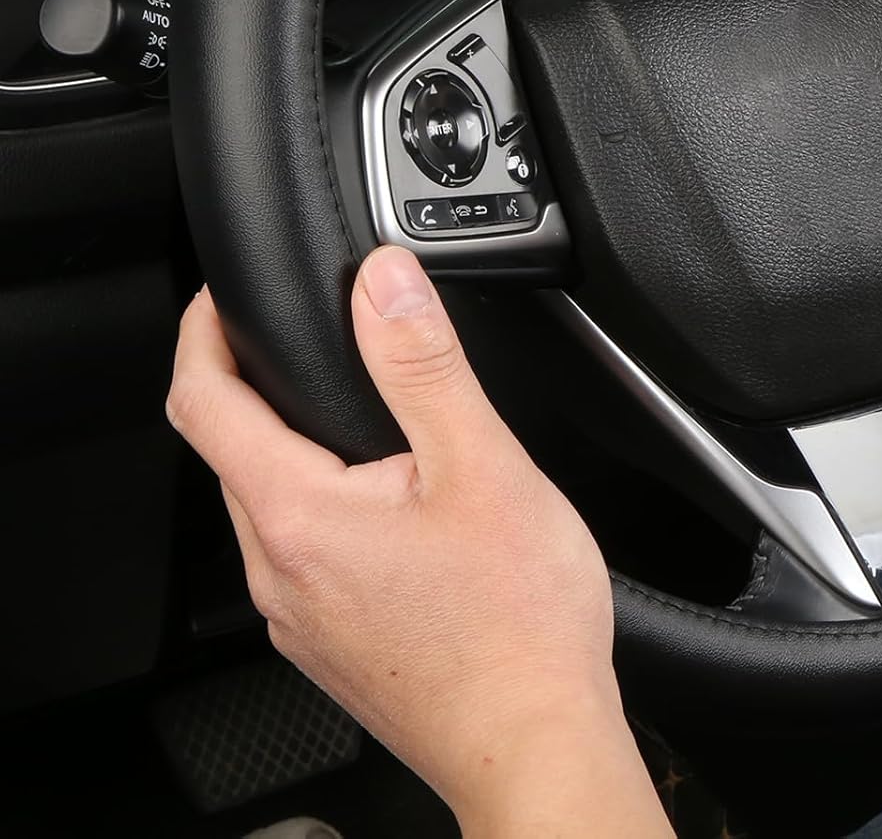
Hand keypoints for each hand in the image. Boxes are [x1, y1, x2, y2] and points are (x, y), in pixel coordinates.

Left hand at [167, 245, 669, 837]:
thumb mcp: (481, 464)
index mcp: (299, 516)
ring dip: (291, 449)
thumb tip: (383, 282)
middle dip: (251, 386)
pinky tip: (389, 506)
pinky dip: (323, 506)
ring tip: (354, 411)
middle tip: (302, 337)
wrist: (536, 744)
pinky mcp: (331, 645)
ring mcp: (301, 618)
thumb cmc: (518, 622)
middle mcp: (280, 573)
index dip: (201, 332)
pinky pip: (302, 554)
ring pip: (268, 508)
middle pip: (230, 455)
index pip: (201, 403)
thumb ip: (424, 365)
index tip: (222, 297)